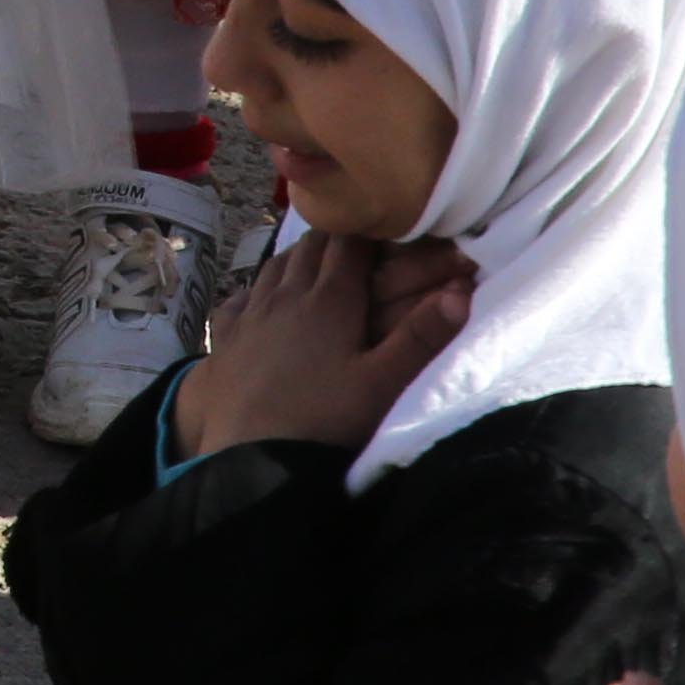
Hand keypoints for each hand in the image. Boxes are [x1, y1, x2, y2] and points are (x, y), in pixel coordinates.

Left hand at [176, 225, 475, 455]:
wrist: (253, 458)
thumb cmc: (327, 421)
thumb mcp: (384, 383)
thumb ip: (421, 336)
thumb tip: (461, 291)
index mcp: (328, 301)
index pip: (349, 246)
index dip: (369, 232)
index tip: (387, 226)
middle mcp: (285, 296)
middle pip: (309, 249)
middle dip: (334, 239)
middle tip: (356, 240)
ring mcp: (250, 315)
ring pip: (274, 267)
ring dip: (296, 258)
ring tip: (314, 259)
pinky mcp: (224, 339)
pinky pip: (238, 297)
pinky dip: (255, 288)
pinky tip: (258, 296)